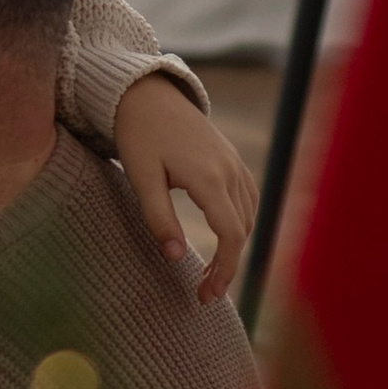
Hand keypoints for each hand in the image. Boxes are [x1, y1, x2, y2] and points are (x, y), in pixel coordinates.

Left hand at [111, 74, 257, 305]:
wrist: (147, 93)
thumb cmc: (138, 135)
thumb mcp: (141, 178)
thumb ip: (158, 218)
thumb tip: (176, 258)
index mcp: (208, 177)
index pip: (231, 235)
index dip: (225, 269)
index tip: (207, 295)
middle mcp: (229, 170)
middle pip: (243, 230)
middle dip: (228, 266)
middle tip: (204, 293)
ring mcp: (234, 162)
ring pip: (249, 215)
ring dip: (236, 246)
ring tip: (212, 272)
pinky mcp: (232, 158)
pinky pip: (248, 198)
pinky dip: (241, 223)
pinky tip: (225, 237)